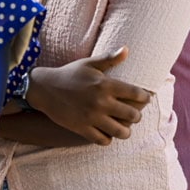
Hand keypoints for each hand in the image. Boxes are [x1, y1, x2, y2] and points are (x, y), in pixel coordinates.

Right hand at [27, 48, 152, 145]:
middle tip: (134, 114)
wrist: (44, 88)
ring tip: (124, 127)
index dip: (145, 98)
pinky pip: (103, 140)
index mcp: (106, 84)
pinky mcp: (82, 129)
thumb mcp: (89, 64)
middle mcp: (101, 102)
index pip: (136, 94)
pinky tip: (107, 133)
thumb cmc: (69, 74)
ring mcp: (92, 117)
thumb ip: (110, 59)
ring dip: (126, 131)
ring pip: (121, 132)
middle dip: (137, 116)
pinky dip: (108, 139)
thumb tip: (127, 49)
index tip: (145, 99)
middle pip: (132, 115)